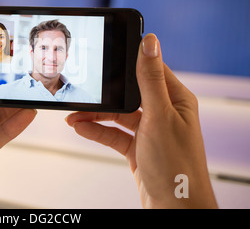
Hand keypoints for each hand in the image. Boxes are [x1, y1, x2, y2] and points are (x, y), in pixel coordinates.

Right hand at [66, 34, 216, 207]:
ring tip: (73, 114)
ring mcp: (149, 130)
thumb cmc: (175, 165)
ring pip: (117, 114)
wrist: (173, 208)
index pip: (150, 70)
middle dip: (104, 93)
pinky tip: (80, 127)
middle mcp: (163, 112)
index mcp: (175, 98)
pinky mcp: (137, 147)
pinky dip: (97, 130)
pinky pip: (113, 133)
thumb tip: (149, 42)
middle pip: (128, 93)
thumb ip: (150, 80)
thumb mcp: (159, 116)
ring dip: (95, 114)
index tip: (107, 52)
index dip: (128, 60)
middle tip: (83, 90)